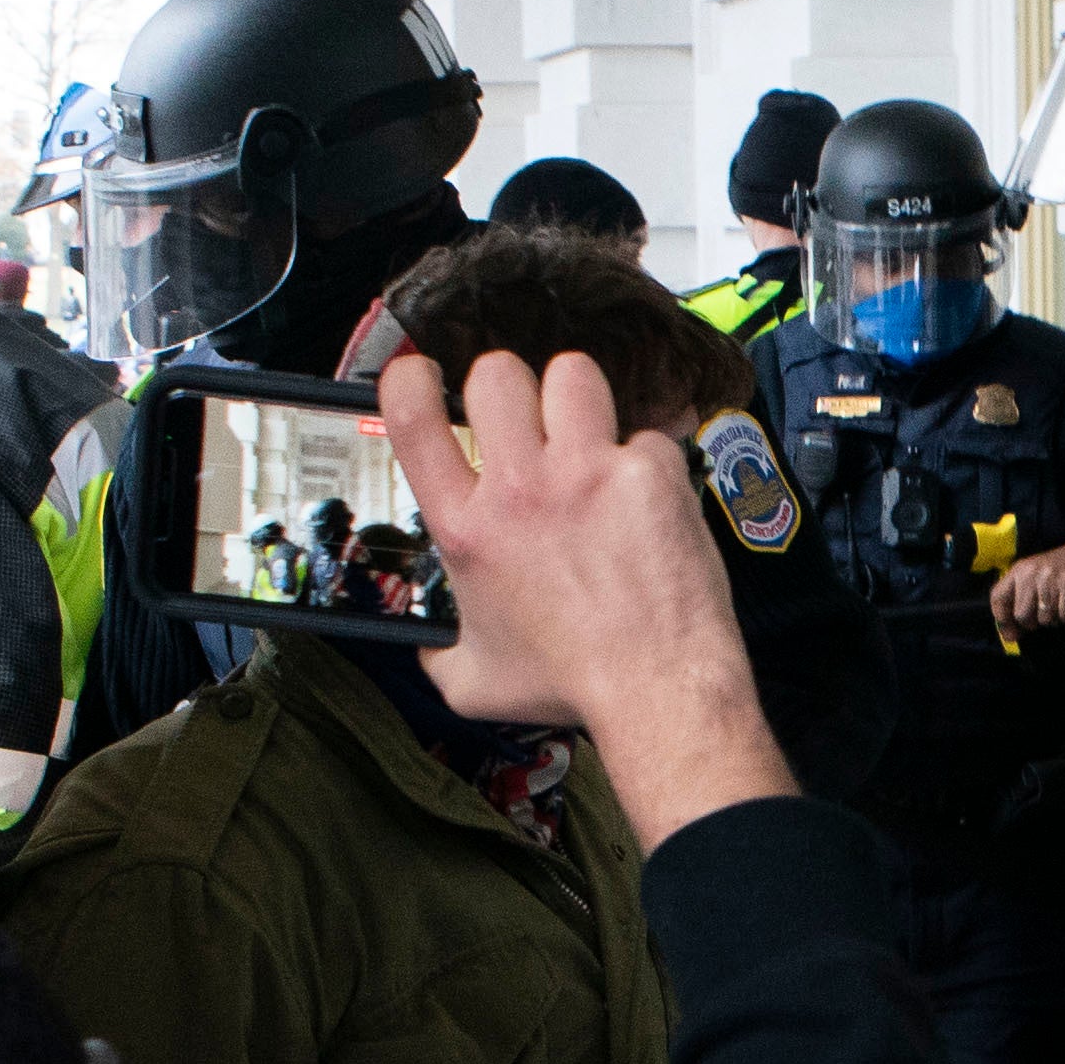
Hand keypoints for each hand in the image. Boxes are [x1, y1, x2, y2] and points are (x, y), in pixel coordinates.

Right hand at [377, 347, 792, 833]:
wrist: (656, 690)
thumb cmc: (569, 687)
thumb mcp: (472, 682)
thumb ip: (439, 653)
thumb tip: (430, 646)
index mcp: (467, 530)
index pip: (413, 421)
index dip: (408, 381)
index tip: (417, 372)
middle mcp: (520, 490)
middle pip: (496, 374)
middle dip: (507, 386)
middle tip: (525, 418)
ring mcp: (587, 473)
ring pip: (571, 375)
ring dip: (576, 398)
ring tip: (586, 433)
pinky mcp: (650, 473)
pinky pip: (646, 434)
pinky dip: (647, 459)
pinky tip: (649, 494)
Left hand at [994, 532, 1064, 637]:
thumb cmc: (1058, 572)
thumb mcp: (1033, 580)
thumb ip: (1019, 604)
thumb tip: (1009, 636)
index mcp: (1018, 571)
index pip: (998, 598)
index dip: (1002, 620)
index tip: (1011, 632)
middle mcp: (1031, 572)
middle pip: (1021, 615)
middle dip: (1033, 623)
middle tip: (1043, 616)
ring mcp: (1050, 577)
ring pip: (1045, 619)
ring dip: (1055, 620)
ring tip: (1061, 608)